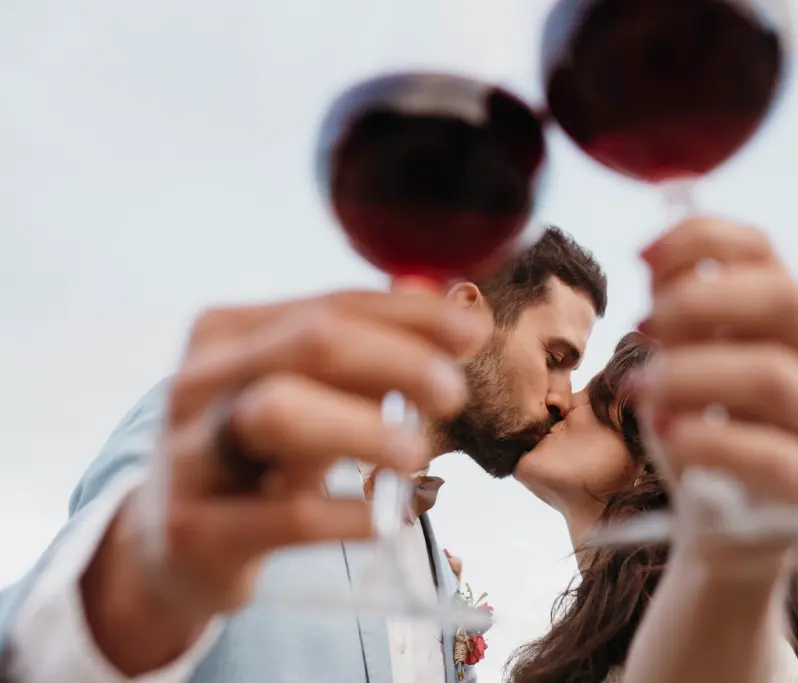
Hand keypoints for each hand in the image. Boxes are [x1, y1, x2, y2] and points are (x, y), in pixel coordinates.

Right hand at [83, 289, 487, 672]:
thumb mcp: (305, 396)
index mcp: (228, 333)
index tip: (472, 332)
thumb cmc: (258, 458)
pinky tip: (382, 517)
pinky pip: (286, 515)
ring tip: (415, 454)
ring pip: (280, 412)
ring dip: (366, 428)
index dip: (412, 315)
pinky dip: (349, 514)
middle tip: (453, 394)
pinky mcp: (196, 530)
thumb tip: (456, 309)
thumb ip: (372, 350)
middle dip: (399, 360)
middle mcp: (200, 381)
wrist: (172, 548)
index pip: (333, 304)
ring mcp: (189, 455)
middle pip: (312, 343)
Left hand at [637, 217, 797, 521]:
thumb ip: (675, 310)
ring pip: (772, 375)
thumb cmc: (701, 425)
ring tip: (639, 388)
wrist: (721, 518)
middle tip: (645, 325)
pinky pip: (770, 454)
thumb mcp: (679, 359)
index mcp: (794, 317)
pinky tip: (667, 433)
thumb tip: (656, 260)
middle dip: (699, 302)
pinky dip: (709, 439)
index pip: (762, 251)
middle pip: (781, 298)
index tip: (640, 255)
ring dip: (691, 372)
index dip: (700, 240)